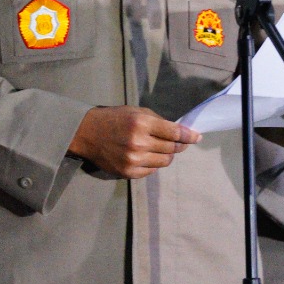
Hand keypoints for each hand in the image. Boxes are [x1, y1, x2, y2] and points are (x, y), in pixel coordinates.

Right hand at [68, 106, 199, 178]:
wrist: (86, 133)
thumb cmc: (114, 118)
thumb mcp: (136, 111)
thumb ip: (158, 121)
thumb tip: (180, 132)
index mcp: (141, 123)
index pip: (174, 132)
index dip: (188, 135)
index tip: (197, 137)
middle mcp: (138, 142)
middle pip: (171, 148)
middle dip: (178, 145)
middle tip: (176, 142)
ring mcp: (133, 160)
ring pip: (164, 161)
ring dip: (167, 155)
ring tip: (159, 148)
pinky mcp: (128, 172)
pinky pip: (152, 170)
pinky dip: (153, 163)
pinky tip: (146, 155)